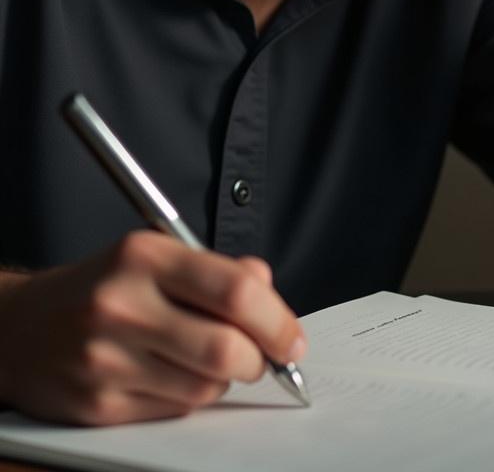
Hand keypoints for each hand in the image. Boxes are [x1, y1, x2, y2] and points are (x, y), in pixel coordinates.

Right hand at [0, 232, 305, 424]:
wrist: (18, 327)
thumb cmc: (103, 285)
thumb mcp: (156, 255)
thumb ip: (218, 268)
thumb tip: (268, 287)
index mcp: (144, 256)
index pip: (234, 290)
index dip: (277, 319)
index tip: (292, 339)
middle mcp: (123, 305)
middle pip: (227, 349)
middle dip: (259, 360)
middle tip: (264, 357)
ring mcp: (107, 358)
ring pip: (205, 388)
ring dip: (224, 380)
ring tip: (207, 358)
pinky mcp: (98, 404)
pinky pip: (174, 411)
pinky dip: (190, 398)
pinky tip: (174, 375)